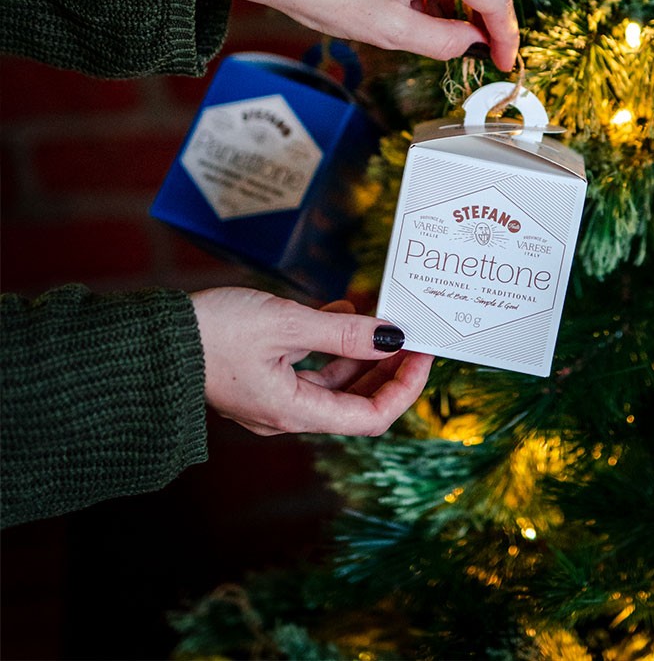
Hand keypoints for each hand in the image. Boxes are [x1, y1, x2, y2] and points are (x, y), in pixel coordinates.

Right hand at [190, 287, 432, 436]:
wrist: (154, 339)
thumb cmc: (214, 333)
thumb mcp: (286, 324)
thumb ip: (343, 332)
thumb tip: (391, 336)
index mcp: (294, 412)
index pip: (370, 418)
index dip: (404, 388)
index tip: (423, 353)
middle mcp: (286, 412)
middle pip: (356, 401)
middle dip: (388, 368)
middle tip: (411, 333)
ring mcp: (272, 396)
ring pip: (334, 381)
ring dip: (361, 351)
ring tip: (381, 315)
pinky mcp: (261, 376)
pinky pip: (309, 365)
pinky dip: (331, 342)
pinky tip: (341, 310)